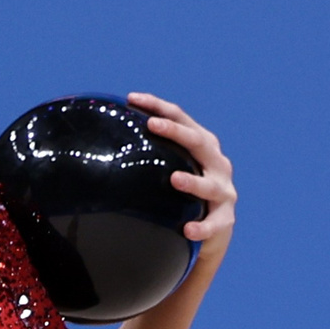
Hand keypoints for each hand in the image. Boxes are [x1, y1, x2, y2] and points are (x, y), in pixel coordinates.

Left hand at [130, 91, 235, 251]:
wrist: (214, 227)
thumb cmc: (185, 190)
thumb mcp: (173, 166)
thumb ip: (150, 152)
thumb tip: (104, 138)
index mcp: (203, 145)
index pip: (181, 118)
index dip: (158, 106)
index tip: (132, 98)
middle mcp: (217, 163)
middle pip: (198, 142)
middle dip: (176, 131)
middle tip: (152, 125)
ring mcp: (223, 191)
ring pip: (209, 186)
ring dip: (193, 182)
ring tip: (175, 179)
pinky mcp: (225, 219)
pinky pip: (213, 224)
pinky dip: (202, 227)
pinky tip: (187, 230)